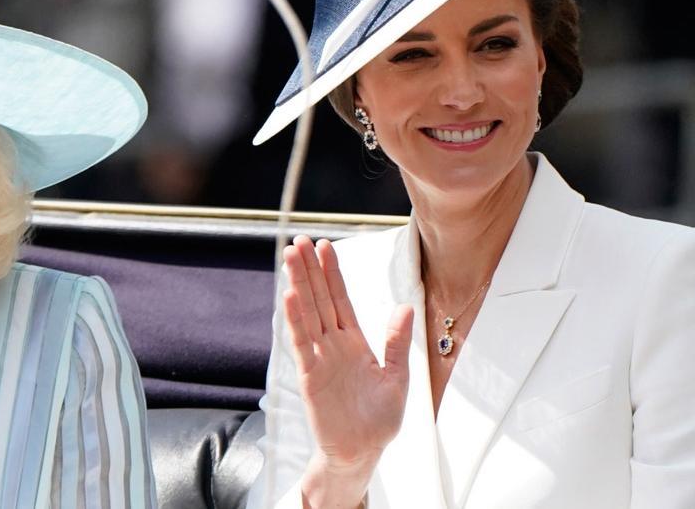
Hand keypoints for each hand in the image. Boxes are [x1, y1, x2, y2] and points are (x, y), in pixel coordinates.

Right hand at [283, 235, 412, 497]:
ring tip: (290, 256)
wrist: (363, 453)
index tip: (325, 246)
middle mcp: (333, 345)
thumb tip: (404, 307)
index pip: (341, 299)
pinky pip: (302, 342)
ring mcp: (319, 358)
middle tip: (299, 240)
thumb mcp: (397, 378)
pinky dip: (296, 318)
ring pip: (308, 313)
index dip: (332, 273)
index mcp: (354, 343)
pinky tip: (290, 295)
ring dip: (299, 284)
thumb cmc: (379, 420)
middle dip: (310, 269)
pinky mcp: (310, 376)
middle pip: (319, 299)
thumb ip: (397, 343)